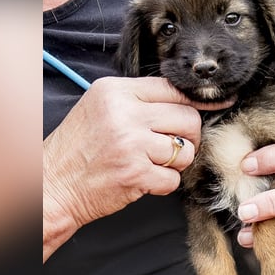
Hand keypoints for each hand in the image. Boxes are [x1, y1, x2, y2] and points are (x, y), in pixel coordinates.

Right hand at [43, 76, 231, 259]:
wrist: (53, 184)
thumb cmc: (79, 148)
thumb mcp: (101, 109)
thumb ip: (139, 101)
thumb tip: (188, 101)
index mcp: (115, 91)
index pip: (172, 89)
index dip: (200, 100)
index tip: (221, 103)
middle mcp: (124, 113)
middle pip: (187, 118)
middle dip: (189, 136)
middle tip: (174, 146)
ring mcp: (130, 143)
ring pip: (185, 150)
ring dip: (177, 162)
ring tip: (153, 164)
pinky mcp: (135, 173)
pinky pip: (173, 178)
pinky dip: (164, 184)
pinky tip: (145, 180)